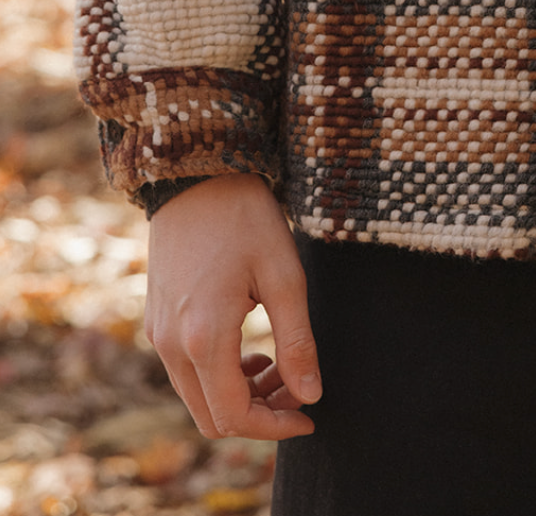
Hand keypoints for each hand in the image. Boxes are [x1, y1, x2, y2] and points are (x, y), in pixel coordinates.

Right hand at [144, 173, 320, 439]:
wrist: (195, 175)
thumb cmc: (246, 218)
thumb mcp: (284, 275)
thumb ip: (298, 341)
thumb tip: (311, 395)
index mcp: (204, 338)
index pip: (234, 415)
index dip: (275, 426)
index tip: (310, 416)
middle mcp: (172, 345)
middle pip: (211, 417)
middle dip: (259, 414)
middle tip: (298, 389)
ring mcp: (158, 335)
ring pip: (197, 396)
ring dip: (240, 395)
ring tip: (281, 365)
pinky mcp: (156, 321)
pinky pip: (186, 372)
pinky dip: (220, 376)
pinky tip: (252, 349)